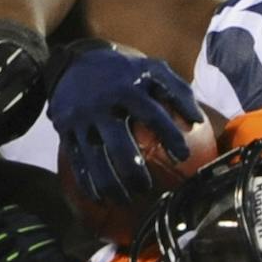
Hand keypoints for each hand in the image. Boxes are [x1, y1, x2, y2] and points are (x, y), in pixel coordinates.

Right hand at [46, 41, 202, 206]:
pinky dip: (88, 182)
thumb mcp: (151, 68)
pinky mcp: (64, 129)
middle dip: (134, 173)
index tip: (183, 158)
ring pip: (94, 159)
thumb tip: (196, 121)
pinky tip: (100, 197)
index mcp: (126, 87)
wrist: (74, 62)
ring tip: (126, 199)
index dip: (170, 137)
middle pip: (119, 147)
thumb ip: (177, 90)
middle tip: (147, 188)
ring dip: (111, 184)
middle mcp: (101, 104)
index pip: (152, 115)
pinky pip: (76, 160)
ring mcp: (80, 118)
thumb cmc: (123, 71)